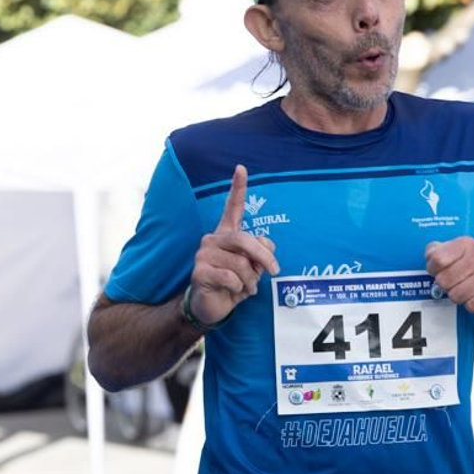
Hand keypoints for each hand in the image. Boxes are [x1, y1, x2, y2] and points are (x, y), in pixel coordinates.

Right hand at [188, 165, 279, 325]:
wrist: (210, 306)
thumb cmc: (233, 283)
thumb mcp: (253, 267)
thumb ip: (260, 253)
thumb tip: (264, 251)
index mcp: (227, 234)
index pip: (233, 208)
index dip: (238, 188)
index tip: (241, 168)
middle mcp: (213, 239)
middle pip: (244, 239)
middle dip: (263, 256)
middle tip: (274, 270)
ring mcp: (204, 254)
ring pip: (240, 263)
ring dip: (251, 280)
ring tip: (246, 288)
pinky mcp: (199, 271)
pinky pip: (230, 277)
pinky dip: (239, 288)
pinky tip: (234, 292)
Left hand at [425, 237, 473, 316]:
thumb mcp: (459, 254)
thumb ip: (438, 251)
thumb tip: (430, 256)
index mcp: (467, 244)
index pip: (437, 259)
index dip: (434, 270)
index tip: (441, 272)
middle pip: (443, 281)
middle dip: (447, 287)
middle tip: (457, 284)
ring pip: (456, 295)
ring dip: (459, 297)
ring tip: (469, 291)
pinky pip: (471, 305)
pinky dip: (472, 306)